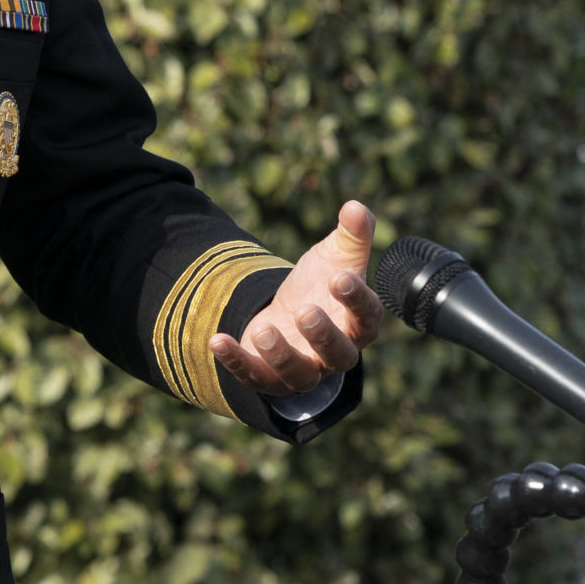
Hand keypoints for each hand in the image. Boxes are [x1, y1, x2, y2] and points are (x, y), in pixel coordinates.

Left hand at [208, 199, 381, 397]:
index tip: (340, 278)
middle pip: (338, 355)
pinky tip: (217, 340)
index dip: (356, 300)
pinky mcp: (269, 377)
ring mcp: (302, 370)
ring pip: (299, 376)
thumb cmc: (320, 288)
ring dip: (281, 356)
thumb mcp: (335, 258)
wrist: (288, 316)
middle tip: (304, 310)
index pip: (367, 318)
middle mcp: (333, 354)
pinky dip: (236, 361)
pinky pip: (254, 377)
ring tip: (264, 329)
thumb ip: (351, 235)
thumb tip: (356, 206)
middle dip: (322, 336)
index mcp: (357, 324)